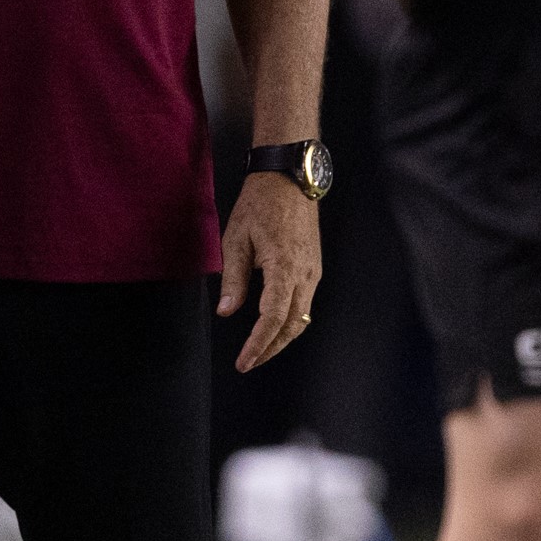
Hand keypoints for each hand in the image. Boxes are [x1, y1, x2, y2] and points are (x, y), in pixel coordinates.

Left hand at [218, 169, 320, 373]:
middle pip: (292, 325)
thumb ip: (233, 279)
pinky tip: (274, 324)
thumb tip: (227, 311)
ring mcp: (313, 271)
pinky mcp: (314, 268)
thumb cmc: (260, 204)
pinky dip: (290, 321)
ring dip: (282, 338)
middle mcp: (305, 274)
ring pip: (302, 317)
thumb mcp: (236, 239)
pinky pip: (305, 303)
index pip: (273, 318)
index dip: (259, 344)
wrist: (289, 179)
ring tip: (259, 349)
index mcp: (284, 267)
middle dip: (270, 348)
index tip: (244, 361)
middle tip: (248, 362)